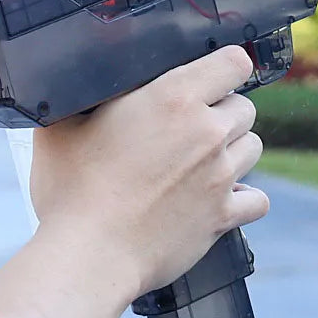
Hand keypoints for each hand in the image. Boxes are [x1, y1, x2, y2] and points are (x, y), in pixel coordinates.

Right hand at [30, 45, 268, 297]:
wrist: (87, 254)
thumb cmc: (71, 188)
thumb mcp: (61, 127)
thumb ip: (79, 98)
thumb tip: (75, 88)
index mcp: (173, 97)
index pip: (233, 63)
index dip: (226, 66)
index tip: (213, 75)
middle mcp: (207, 132)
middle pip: (244, 107)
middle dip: (222, 111)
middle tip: (189, 126)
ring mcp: (220, 175)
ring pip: (253, 147)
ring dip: (232, 149)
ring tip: (201, 160)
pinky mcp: (222, 216)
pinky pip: (257, 199)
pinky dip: (244, 197)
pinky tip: (220, 197)